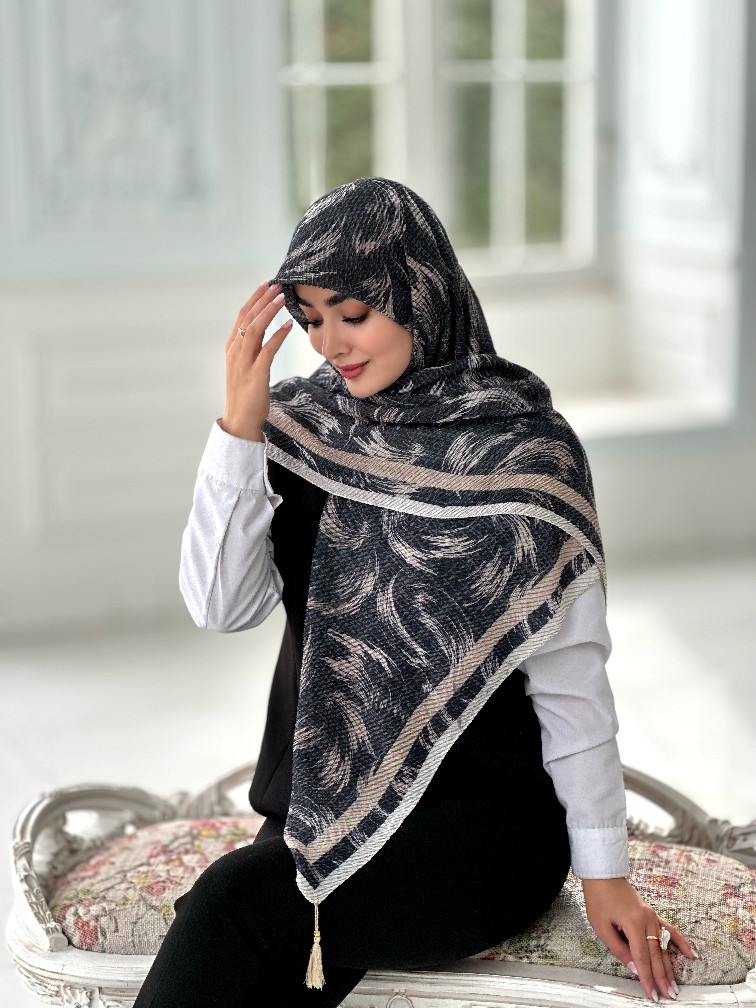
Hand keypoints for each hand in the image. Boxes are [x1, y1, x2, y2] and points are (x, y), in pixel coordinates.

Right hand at [221, 281, 291, 440]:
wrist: (240, 421)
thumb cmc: (246, 394)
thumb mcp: (247, 365)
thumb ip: (254, 347)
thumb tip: (267, 329)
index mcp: (232, 347)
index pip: (243, 316)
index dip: (255, 298)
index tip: (268, 284)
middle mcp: (235, 352)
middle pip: (247, 318)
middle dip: (262, 298)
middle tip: (277, 283)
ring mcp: (243, 363)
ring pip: (254, 330)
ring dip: (268, 311)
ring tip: (282, 297)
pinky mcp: (255, 375)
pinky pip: (266, 351)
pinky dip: (277, 336)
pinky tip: (288, 326)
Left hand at [582, 877, 696, 1001]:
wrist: (604, 875)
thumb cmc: (598, 899)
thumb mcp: (601, 926)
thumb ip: (619, 949)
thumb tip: (634, 968)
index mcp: (633, 924)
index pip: (642, 958)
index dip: (647, 978)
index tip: (652, 994)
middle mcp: (647, 921)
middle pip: (656, 955)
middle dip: (662, 977)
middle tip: (668, 996)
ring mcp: (652, 917)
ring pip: (663, 946)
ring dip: (669, 967)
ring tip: (675, 985)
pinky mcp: (652, 914)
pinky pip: (669, 930)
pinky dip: (681, 942)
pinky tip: (691, 954)